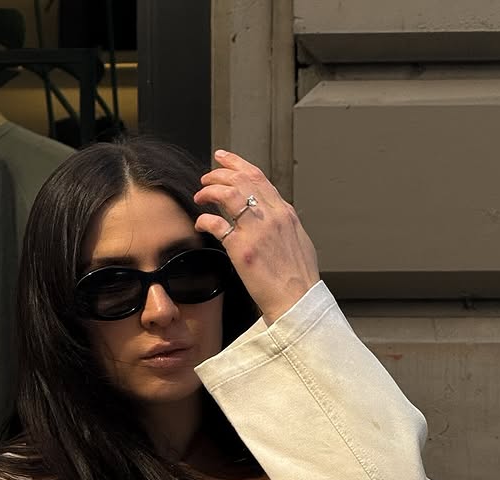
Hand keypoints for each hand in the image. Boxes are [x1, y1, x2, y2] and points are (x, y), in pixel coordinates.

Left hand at [193, 149, 319, 324]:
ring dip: (210, 191)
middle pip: (241, 180)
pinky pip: (216, 225)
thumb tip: (274, 218)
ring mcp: (256, 231)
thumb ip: (284, 225)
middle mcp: (271, 216)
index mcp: (284, 213)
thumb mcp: (298, 241)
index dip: (238, 164)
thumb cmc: (299, 278)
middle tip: (207, 178)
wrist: (298, 300)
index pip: (259, 178)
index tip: (224, 159)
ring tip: (201, 195)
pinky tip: (200, 222)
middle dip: (219, 173)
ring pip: (228, 194)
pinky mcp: (242, 249)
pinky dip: (205, 220)